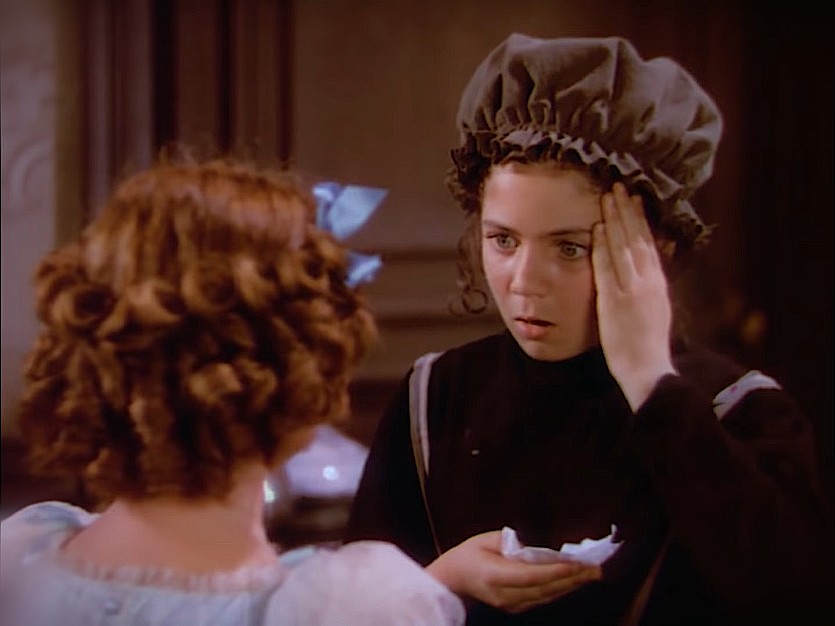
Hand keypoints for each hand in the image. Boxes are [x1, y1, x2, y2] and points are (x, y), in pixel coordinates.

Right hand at [425, 531, 601, 613]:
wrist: (451, 580)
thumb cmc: (468, 554)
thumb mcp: (486, 539)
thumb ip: (512, 542)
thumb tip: (538, 545)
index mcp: (495, 576)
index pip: (533, 575)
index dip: (558, 570)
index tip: (580, 562)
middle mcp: (506, 595)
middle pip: (545, 589)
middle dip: (573, 579)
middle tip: (596, 568)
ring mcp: (511, 605)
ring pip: (547, 596)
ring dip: (571, 585)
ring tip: (591, 574)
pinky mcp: (515, 608)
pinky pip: (543, 599)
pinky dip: (560, 589)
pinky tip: (574, 581)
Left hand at [591, 183, 676, 410]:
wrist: (648, 368)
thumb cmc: (648, 344)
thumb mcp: (656, 309)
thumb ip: (651, 286)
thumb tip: (650, 266)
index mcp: (657, 283)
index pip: (648, 243)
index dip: (640, 220)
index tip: (634, 199)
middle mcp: (647, 282)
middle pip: (636, 238)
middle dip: (627, 211)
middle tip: (619, 187)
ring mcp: (632, 289)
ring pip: (623, 247)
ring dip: (615, 220)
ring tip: (608, 197)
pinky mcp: (615, 301)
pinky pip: (608, 268)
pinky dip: (603, 247)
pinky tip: (597, 229)